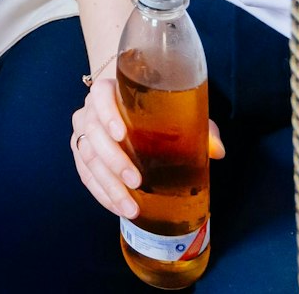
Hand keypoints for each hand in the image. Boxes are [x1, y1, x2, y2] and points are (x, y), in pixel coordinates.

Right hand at [71, 60, 225, 219]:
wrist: (131, 113)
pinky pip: (87, 177)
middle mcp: (89, 111)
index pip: (100, 96)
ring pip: (88, 159)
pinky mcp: (81, 156)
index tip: (122, 133)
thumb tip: (217, 151)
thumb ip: (198, 128)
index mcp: (109, 91)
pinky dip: (102, 194)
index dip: (107, 114)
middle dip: (114, 161)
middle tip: (136, 181)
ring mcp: (82, 133)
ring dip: (109, 186)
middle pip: (94, 133)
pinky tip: (119, 208)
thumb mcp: (177, 113)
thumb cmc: (156, 111)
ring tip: (131, 206)